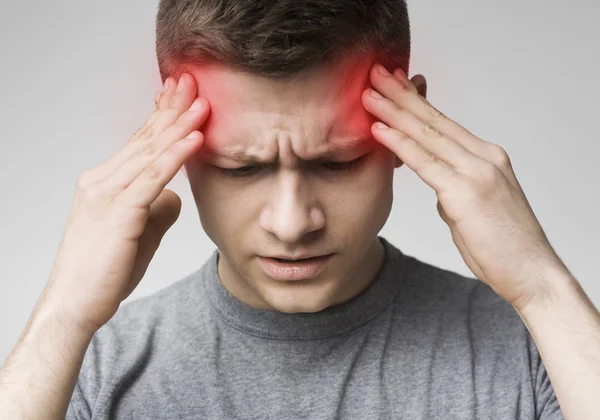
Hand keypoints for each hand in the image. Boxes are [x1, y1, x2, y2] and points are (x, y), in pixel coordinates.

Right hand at [41, 73, 209, 333]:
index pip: (139, 142)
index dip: (163, 116)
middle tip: (194, 82)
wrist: (75, 304)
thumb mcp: (139, 233)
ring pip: (150, 152)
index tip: (183, 95)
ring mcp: (107, 194)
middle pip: (145, 138)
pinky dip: (175, 156)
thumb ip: (157, 210)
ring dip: (180, 125)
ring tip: (204, 102)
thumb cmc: (105, 271)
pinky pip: (152, 178)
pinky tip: (195, 138)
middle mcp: (102, 180)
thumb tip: (175, 197)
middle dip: (173, 109)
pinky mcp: (119, 213)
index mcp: (105, 182)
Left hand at [362, 63, 565, 310]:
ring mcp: (477, 171)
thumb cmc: (502, 245)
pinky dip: (399, 143)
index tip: (393, 84)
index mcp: (486, 157)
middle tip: (375, 73)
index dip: (415, 101)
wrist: (531, 272)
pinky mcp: (466, 192)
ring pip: (427, 134)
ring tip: (369, 93)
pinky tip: (379, 129)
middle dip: (401, 95)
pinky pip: (425, 162)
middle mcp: (483, 157)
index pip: (443, 123)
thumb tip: (438, 186)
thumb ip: (454, 190)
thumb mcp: (473, 208)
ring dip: (394, 112)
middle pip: (433, 120)